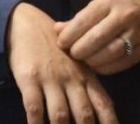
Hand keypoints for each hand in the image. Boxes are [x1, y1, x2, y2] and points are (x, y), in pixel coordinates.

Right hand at [7, 3, 116, 123]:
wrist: (29, 25)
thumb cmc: (56, 48)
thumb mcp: (77, 63)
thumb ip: (89, 85)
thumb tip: (103, 111)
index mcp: (86, 76)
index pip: (103, 102)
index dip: (110, 120)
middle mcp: (72, 79)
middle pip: (84, 113)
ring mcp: (51, 79)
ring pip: (60, 114)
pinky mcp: (30, 79)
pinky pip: (34, 107)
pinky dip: (35, 123)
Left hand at [54, 0, 139, 74]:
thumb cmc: (126, 1)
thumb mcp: (103, 0)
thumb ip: (81, 17)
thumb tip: (57, 30)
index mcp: (111, 0)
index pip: (83, 21)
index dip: (68, 36)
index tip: (61, 43)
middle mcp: (125, 15)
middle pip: (94, 40)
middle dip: (78, 51)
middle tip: (72, 53)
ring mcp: (137, 33)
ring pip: (107, 54)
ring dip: (90, 61)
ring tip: (84, 60)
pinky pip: (120, 64)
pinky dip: (105, 68)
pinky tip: (98, 65)